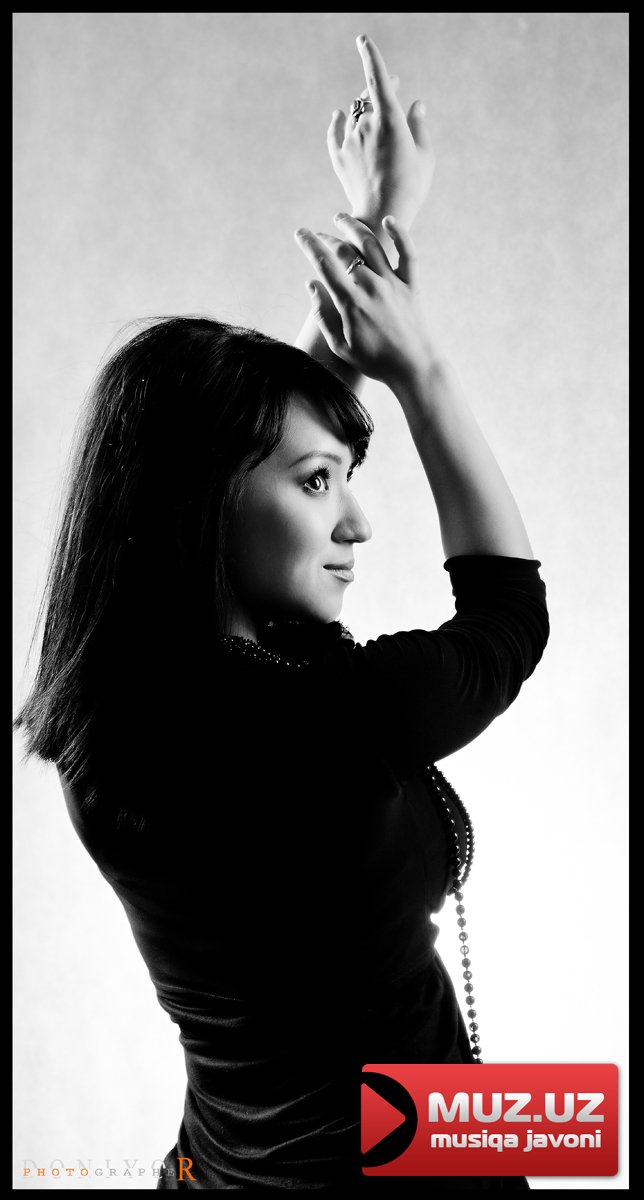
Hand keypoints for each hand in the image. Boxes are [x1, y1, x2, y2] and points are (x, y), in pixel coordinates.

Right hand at [294, 214, 435, 389]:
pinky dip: (400, 234)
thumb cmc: (375, 361)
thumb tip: (311, 285)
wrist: (413, 367)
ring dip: (353, 226)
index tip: (300, 233)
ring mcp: (393, 283)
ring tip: (340, 218)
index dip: (310, 245)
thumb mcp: (341, 345)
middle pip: (345, 250)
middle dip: (326, 237)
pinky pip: (407, 253)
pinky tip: (389, 221)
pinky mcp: (411, 285)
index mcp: (351, 303)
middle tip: (317, 235)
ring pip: (372, 243)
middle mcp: (372, 287)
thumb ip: (323, 315)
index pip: (324, 265)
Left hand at [327, 35, 434, 231]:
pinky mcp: (339, 158)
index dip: (371, 55)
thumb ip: (419, 125)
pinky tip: (338, 115)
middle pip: (367, 98)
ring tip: (374, 113)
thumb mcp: (425, 154)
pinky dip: (338, 122)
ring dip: (363, 110)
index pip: (377, 77)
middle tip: (391, 87)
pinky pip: (335, 133)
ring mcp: (349, 141)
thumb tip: (416, 104)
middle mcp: (365, 125)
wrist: (382, 217)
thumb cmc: (411, 186)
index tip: (363, 39)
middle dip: (378, 90)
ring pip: (354, 115)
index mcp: (389, 119)